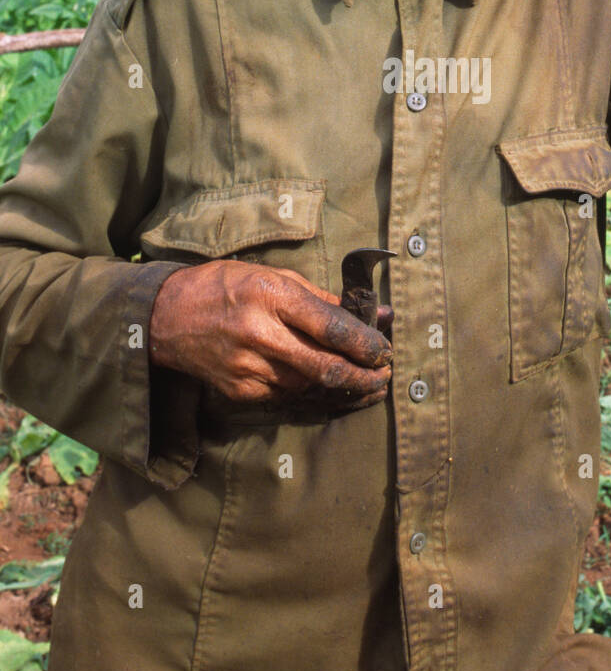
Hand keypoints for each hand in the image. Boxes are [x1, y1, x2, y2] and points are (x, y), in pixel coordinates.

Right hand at [148, 260, 392, 410]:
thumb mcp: (271, 276)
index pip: (331, 327)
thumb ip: (320, 298)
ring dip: (343, 388)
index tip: (385, 350)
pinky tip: (329, 388)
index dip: (365, 344)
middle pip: (325, 367)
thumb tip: (368, 315)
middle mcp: (260, 334)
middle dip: (363, 377)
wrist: (165, 317)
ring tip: (366, 383)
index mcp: (271, 296)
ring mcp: (248, 367)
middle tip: (384, 376)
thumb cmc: (225, 286)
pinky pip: (287, 395)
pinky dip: (312, 392)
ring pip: (310, 386)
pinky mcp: (240, 390)